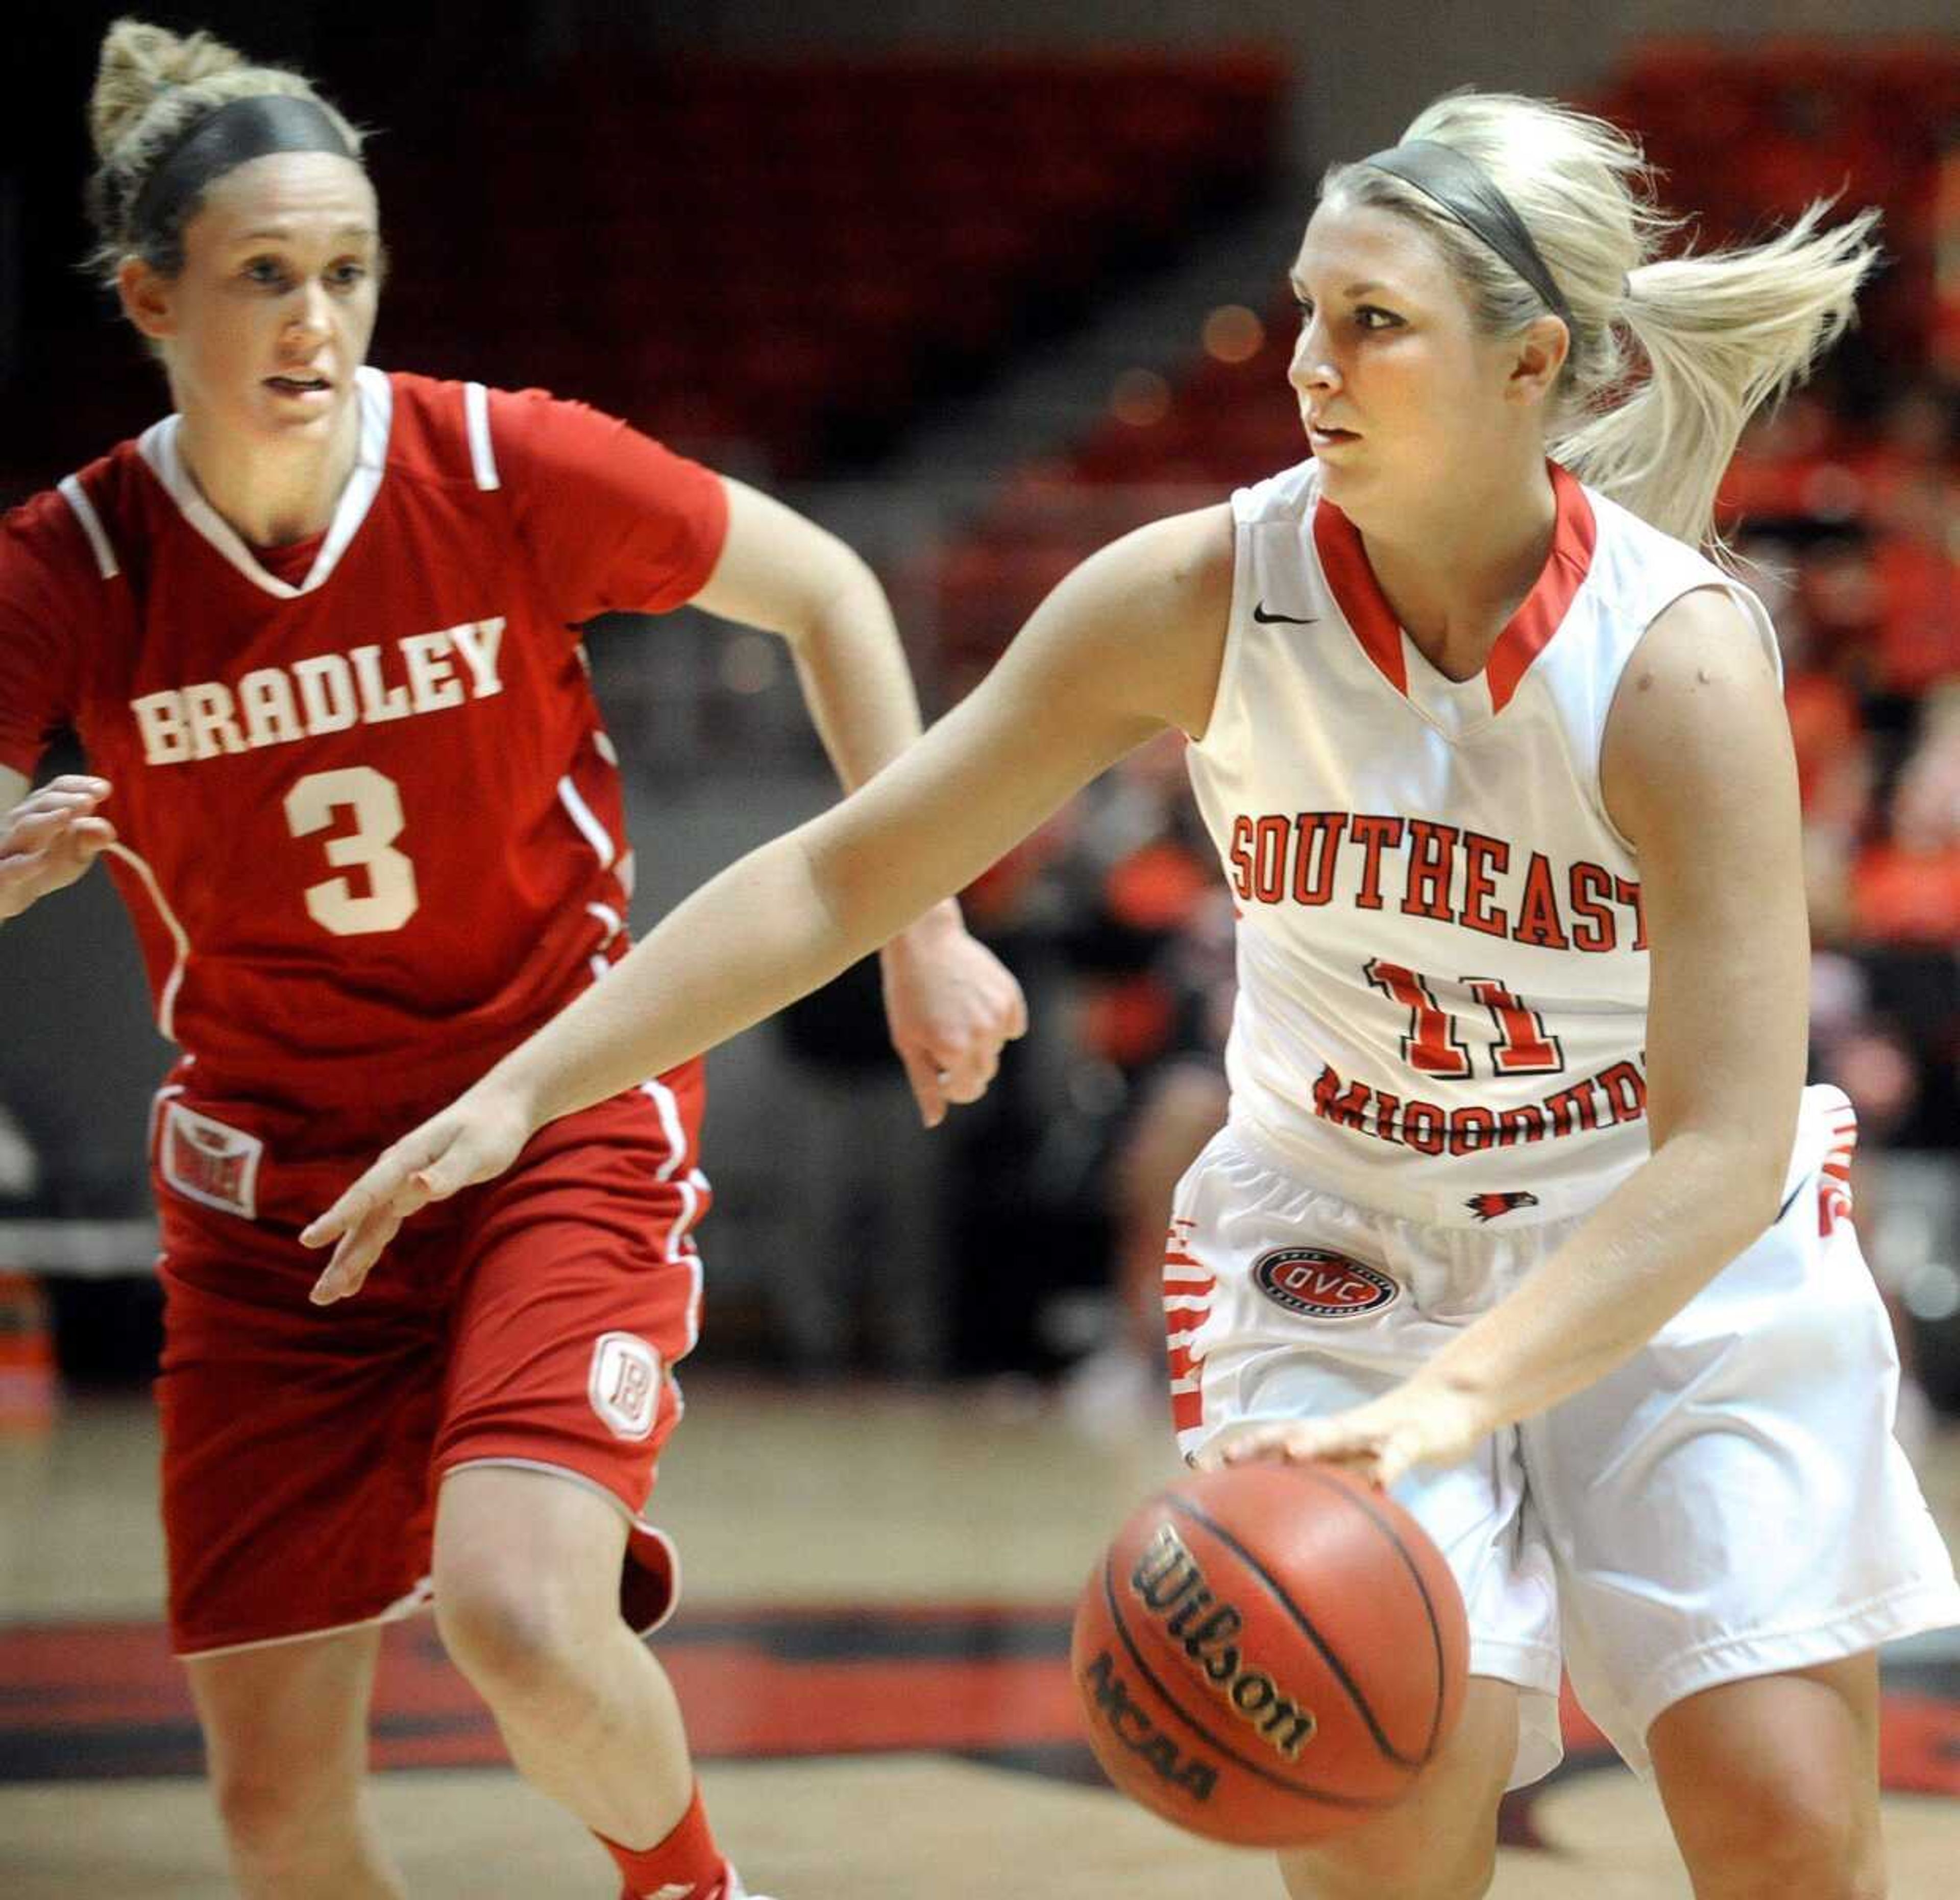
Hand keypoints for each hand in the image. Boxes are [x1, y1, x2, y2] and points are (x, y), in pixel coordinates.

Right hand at [0, 776, 115, 920]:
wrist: (13, 891)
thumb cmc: (48, 864)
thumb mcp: (77, 852)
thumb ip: (91, 839)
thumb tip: (108, 830)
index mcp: (43, 810)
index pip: (59, 789)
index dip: (80, 786)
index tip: (105, 789)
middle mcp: (23, 821)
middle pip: (42, 803)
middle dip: (66, 800)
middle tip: (89, 801)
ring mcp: (9, 845)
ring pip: (24, 827)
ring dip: (46, 821)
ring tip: (66, 816)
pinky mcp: (1, 873)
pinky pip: (9, 867)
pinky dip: (24, 864)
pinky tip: (41, 862)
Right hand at [299, 1083, 536, 1302]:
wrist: (499, 1108)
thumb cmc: (492, 1130)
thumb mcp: (477, 1152)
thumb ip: (446, 1173)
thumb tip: (414, 1189)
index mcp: (406, 1158)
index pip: (367, 1192)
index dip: (339, 1218)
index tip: (309, 1241)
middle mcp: (395, 1171)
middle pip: (361, 1219)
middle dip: (340, 1258)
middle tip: (320, 1296)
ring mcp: (398, 1182)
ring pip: (367, 1227)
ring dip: (347, 1260)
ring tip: (327, 1296)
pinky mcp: (408, 1192)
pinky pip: (381, 1226)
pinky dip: (367, 1249)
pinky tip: (355, 1276)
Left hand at [878, 901, 1028, 1126]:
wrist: (924, 942)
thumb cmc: (907, 994)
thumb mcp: (908, 1042)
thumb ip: (924, 1084)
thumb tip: (934, 1120)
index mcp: (954, 1049)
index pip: (969, 1090)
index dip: (952, 1085)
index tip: (939, 1070)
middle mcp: (982, 1034)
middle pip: (986, 1071)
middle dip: (966, 1063)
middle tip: (943, 1035)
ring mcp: (999, 1013)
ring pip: (997, 1047)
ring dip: (980, 1040)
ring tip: (954, 1012)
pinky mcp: (1011, 995)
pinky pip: (1012, 1026)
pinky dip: (997, 1021)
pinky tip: (973, 1001)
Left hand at [1190, 1378, 1496, 1490]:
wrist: (1450, 1404)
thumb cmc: (1396, 1441)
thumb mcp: (1361, 1465)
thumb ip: (1333, 1487)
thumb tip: (1293, 1527)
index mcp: (1326, 1439)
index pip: (1275, 1441)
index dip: (1239, 1453)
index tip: (1201, 1471)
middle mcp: (1342, 1429)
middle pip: (1293, 1431)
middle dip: (1258, 1444)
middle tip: (1226, 1461)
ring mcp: (1377, 1430)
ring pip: (1340, 1432)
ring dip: (1315, 1441)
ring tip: (1291, 1455)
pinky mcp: (1415, 1436)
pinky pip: (1401, 1451)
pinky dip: (1391, 1465)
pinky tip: (1382, 1484)